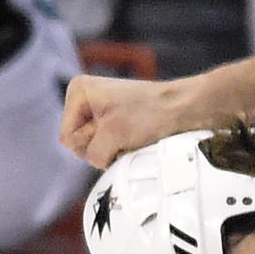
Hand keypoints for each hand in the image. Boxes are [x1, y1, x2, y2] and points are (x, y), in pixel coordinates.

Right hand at [60, 73, 178, 168]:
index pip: (68, 138)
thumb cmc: (151, 113)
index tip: (114, 131)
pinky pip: (110, 149)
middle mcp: (87, 101)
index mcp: (79, 92)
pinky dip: (123, 150)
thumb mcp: (112, 135)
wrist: (185, 109)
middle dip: (102, 148)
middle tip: (126, 135)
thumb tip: (95, 162)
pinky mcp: (116, 125)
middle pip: (79, 145)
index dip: (91, 143)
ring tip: (134, 138)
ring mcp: (102, 114)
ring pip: (96, 150)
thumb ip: (92, 152)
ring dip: (114, 151)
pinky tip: (138, 141)